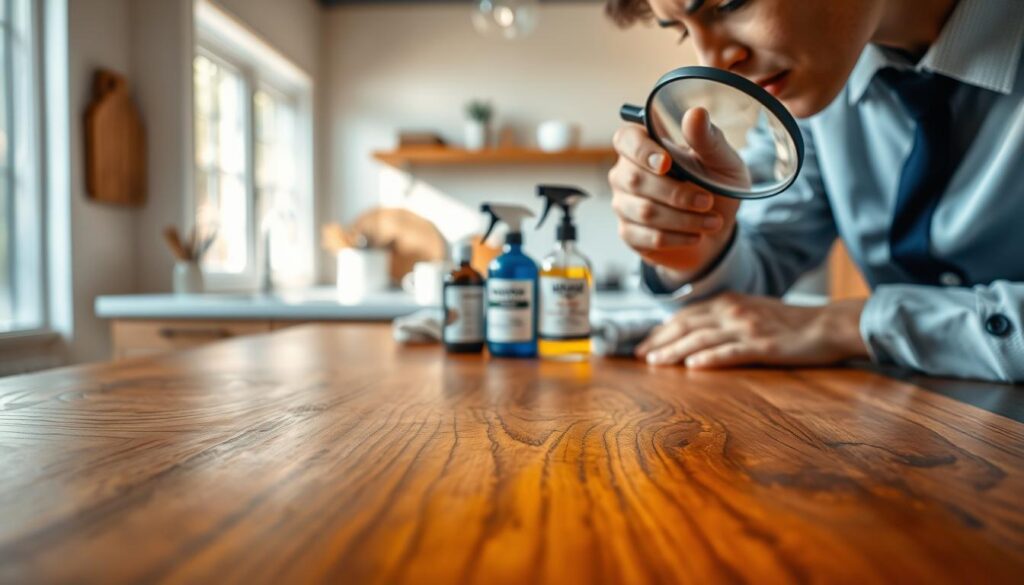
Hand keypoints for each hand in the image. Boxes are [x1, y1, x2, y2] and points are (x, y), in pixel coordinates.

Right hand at [610, 108, 748, 280]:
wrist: (718, 228)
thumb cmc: (717, 187)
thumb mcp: (722, 161)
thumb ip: (707, 139)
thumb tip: (696, 113)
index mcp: (645, 147)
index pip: (626, 139)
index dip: (641, 150)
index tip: (666, 163)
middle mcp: (626, 173)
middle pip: (634, 180)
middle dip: (676, 194)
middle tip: (707, 201)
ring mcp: (624, 204)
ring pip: (644, 212)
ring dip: (684, 219)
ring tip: (713, 221)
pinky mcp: (629, 233)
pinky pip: (647, 237)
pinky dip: (678, 238)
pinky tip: (696, 235)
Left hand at [635, 293, 868, 367]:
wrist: (828, 325)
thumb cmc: (789, 323)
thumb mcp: (751, 310)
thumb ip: (722, 317)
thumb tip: (692, 330)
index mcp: (728, 301)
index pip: (685, 316)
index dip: (661, 330)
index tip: (644, 345)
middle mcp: (733, 311)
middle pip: (686, 326)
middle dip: (660, 341)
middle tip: (639, 356)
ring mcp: (748, 329)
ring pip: (702, 340)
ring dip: (675, 351)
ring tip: (655, 363)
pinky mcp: (764, 347)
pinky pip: (731, 352)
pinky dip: (710, 359)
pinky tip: (693, 367)